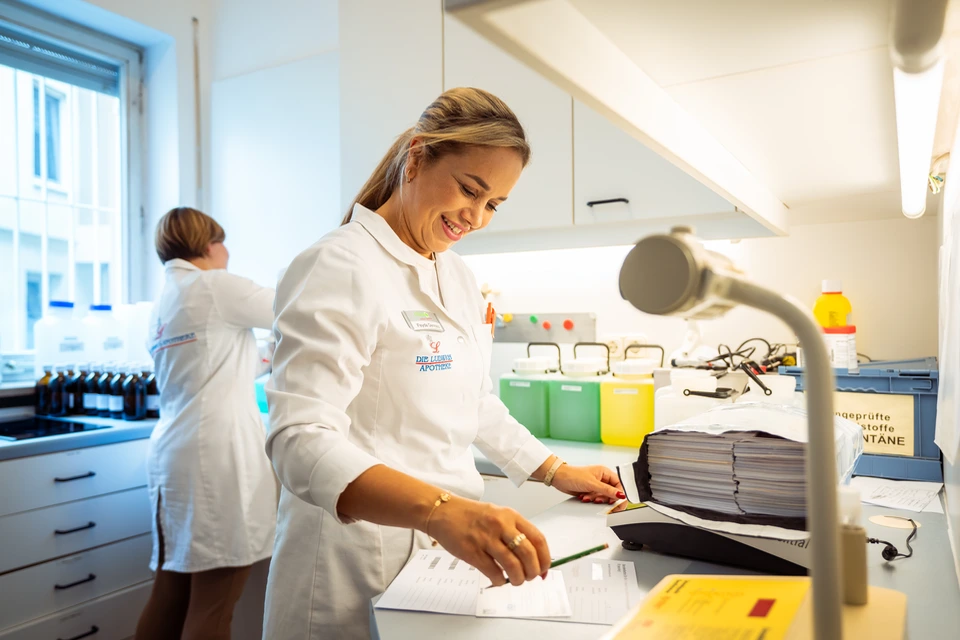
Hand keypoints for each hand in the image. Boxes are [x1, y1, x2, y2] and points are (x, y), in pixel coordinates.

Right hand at [428, 497, 550, 586]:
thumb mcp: (498, 516)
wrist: (444, 512)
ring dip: (518, 579)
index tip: (545, 568)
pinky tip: (498, 579)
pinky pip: (493, 572)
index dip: (545, 558)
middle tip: (531, 577)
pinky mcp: (472, 552)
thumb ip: (515, 533)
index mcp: (510, 516)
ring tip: (516, 580)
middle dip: (533, 571)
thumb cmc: (472, 516)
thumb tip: (533, 559)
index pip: (538, 539)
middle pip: (528, 554)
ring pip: (512, 565)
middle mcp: (500, 525)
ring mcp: (486, 539)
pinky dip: (500, 581)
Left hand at [550, 464, 624, 503]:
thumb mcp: (592, 484)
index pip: (619, 484)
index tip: (618, 502)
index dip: (620, 494)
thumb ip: (607, 490)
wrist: (559, 478)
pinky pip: (596, 499)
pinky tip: (584, 497)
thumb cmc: (573, 475)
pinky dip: (591, 500)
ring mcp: (596, 485)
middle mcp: (602, 478)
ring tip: (588, 497)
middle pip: (612, 492)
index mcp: (605, 472)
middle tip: (600, 501)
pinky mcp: (591, 491)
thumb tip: (620, 495)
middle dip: (606, 498)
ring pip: (604, 497)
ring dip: (597, 499)